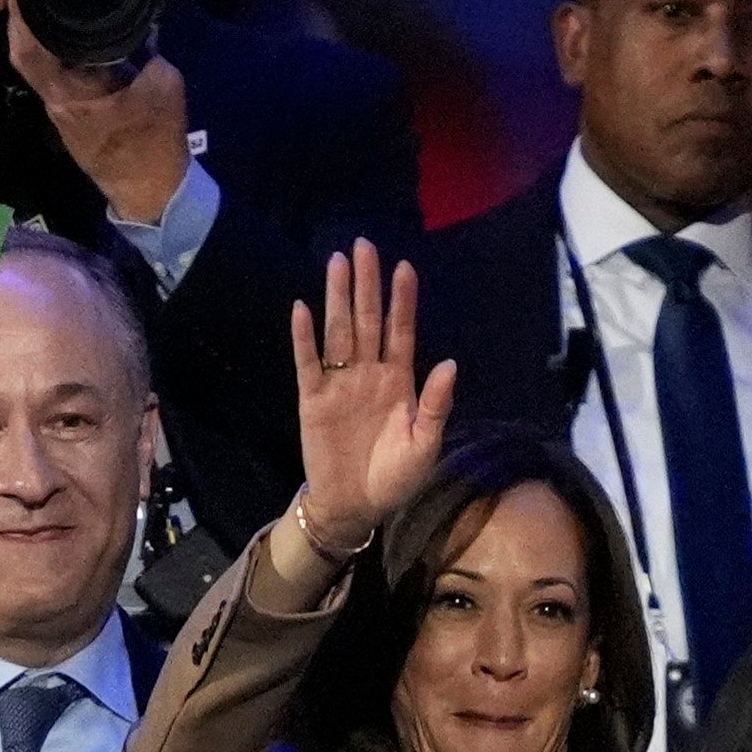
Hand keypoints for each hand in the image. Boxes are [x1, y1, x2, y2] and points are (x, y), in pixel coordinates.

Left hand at [6, 10, 190, 225]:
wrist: (152, 193)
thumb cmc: (156, 144)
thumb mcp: (164, 87)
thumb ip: (149, 51)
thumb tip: (142, 26)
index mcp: (70, 94)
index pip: (29, 48)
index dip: (19, 12)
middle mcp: (56, 100)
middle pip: (23, 51)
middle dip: (20, 14)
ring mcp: (61, 109)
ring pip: (36, 62)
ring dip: (33, 30)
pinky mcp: (72, 113)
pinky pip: (54, 72)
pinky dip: (52, 48)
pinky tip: (62, 27)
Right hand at [290, 240, 456, 552]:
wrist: (356, 506)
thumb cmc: (396, 477)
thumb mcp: (425, 444)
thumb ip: (435, 404)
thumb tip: (449, 364)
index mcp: (399, 381)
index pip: (401, 331)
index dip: (402, 301)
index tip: (405, 267)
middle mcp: (369, 373)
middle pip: (367, 320)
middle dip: (367, 284)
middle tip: (364, 245)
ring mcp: (340, 382)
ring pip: (339, 331)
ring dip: (338, 298)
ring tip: (337, 263)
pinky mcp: (313, 398)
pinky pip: (308, 362)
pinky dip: (304, 337)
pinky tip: (302, 309)